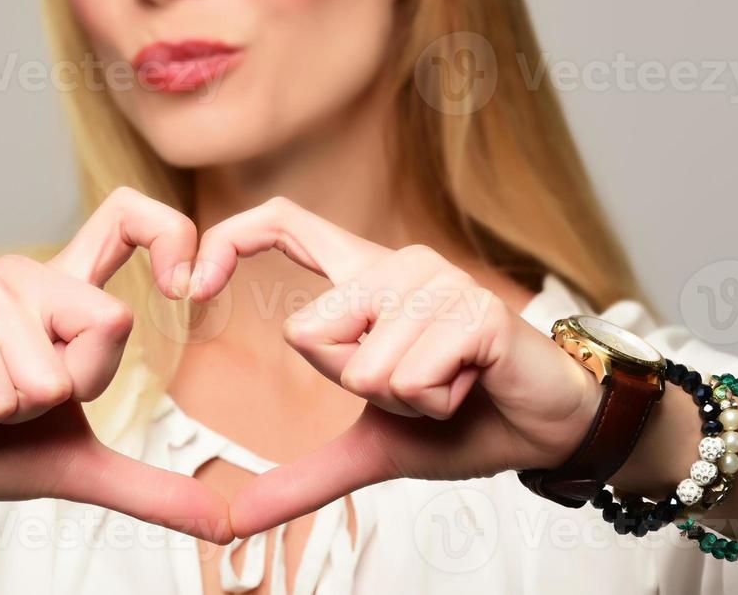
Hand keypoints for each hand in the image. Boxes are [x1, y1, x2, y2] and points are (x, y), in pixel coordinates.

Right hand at [0, 187, 232, 542]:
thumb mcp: (79, 466)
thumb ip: (151, 487)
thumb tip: (226, 523)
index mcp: (68, 291)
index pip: (129, 217)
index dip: (171, 235)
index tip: (188, 287)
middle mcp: (31, 275)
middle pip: (111, 322)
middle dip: (72, 390)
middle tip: (19, 397)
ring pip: (53, 369)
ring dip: (15, 409)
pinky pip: (2, 384)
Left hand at [189, 197, 602, 537]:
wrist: (548, 431)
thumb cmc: (464, 420)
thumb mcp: (374, 448)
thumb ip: (305, 476)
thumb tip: (236, 515)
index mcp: (365, 279)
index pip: (286, 222)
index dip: (231, 238)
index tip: (190, 286)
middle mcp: (396, 265)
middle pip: (309, 335)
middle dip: (356, 388)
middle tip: (416, 389)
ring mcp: (436, 281)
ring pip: (362, 366)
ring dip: (406, 404)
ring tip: (449, 388)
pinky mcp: (473, 309)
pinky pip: (409, 377)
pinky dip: (436, 405)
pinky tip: (471, 386)